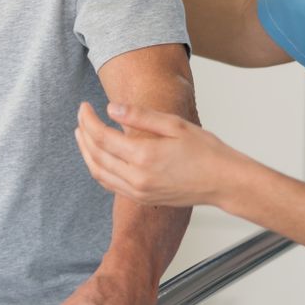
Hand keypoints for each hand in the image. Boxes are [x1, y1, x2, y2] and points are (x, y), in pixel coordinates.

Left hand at [75, 101, 239, 208]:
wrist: (224, 182)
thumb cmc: (206, 151)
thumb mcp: (174, 125)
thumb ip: (140, 116)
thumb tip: (110, 108)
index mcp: (144, 156)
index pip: (102, 136)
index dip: (88, 119)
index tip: (84, 106)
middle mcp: (137, 178)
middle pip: (96, 154)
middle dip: (83, 133)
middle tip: (80, 116)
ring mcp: (139, 191)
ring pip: (99, 172)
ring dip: (86, 153)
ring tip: (81, 134)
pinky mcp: (142, 198)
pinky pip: (110, 185)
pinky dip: (98, 169)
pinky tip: (97, 156)